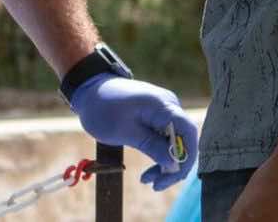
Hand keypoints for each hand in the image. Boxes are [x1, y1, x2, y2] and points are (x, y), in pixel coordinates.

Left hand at [69, 75, 199, 190]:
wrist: (89, 90)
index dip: (186, 157)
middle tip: (156, 185)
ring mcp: (164, 111)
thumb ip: (151, 145)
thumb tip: (175, 163)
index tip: (172, 176)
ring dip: (165, 164)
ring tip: (148, 180)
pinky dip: (159, 156)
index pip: (188, 132)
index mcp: (162, 105)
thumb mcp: (124, 131)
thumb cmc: (103, 108)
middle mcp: (169, 106)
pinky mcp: (157, 117)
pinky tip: (150, 172)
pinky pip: (166, 140)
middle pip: (184, 141)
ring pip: (175, 143)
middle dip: (174, 166)